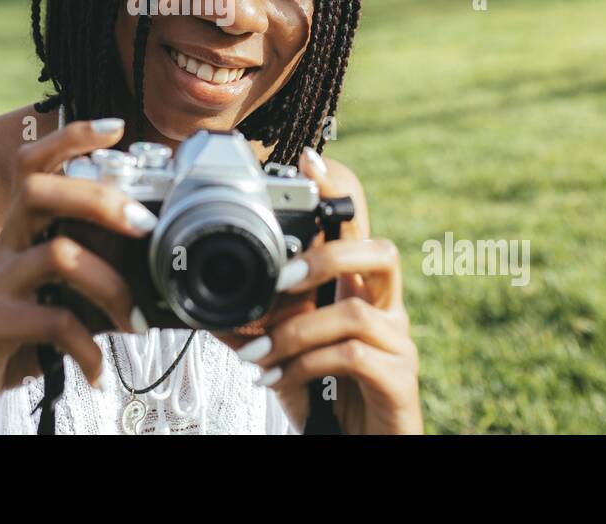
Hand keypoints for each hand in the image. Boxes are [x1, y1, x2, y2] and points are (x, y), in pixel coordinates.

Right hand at [0, 117, 151, 432]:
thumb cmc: (10, 333)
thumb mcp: (46, 293)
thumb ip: (85, 272)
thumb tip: (149, 267)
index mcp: (19, 230)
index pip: (33, 163)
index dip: (70, 137)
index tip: (115, 126)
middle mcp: (3, 245)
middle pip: (40, 191)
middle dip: (100, 198)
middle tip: (145, 224)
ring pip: (57, 254)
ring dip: (111, 287)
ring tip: (135, 321)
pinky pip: (54, 321)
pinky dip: (88, 348)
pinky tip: (98, 371)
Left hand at [221, 149, 422, 434]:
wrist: (362, 448)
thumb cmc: (328, 394)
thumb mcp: (286, 351)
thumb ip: (257, 325)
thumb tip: (207, 306)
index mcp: (358, 288)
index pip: (360, 225)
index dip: (341, 188)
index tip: (310, 157)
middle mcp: (386, 306)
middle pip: (381, 252)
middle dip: (327, 257)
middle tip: (281, 280)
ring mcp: (398, 341)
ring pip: (356, 311)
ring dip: (296, 331)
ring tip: (258, 356)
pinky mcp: (398, 378)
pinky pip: (353, 355)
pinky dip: (306, 364)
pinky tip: (277, 379)